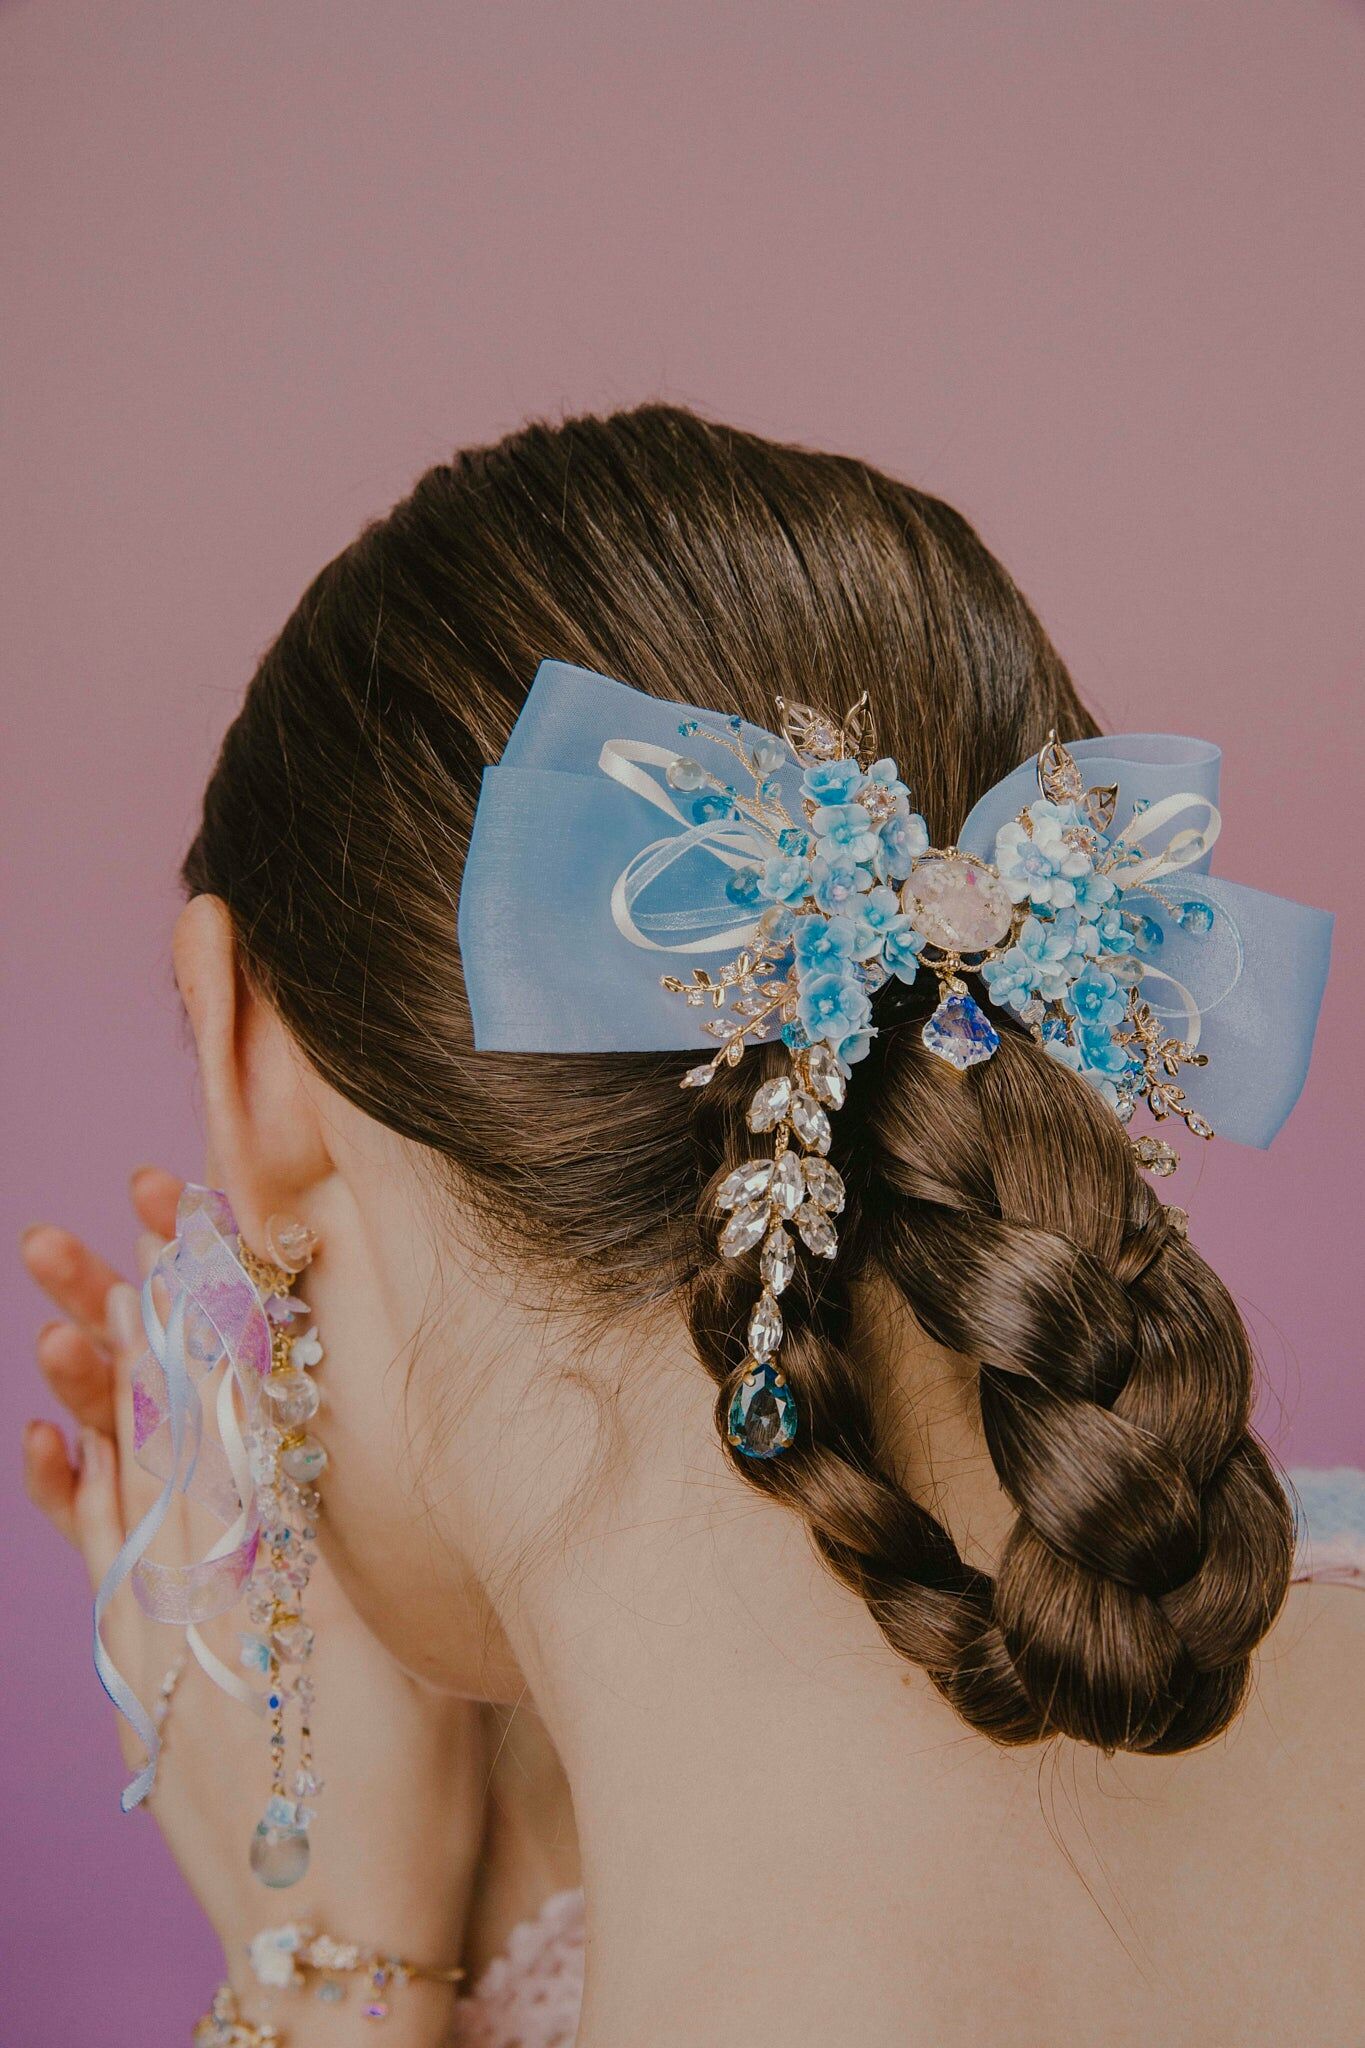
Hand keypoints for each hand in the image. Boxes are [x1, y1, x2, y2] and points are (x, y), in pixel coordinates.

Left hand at [22, 1170, 482, 2044]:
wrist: (329, 1936)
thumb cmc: (394, 1793)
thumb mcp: (389, 1635)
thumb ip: (333, 1517)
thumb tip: (295, 1396)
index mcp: (266, 1547)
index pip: (229, 1384)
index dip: (209, 1287)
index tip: (192, 1203)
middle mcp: (195, 1569)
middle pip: (163, 1406)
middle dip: (143, 1300)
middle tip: (119, 1211)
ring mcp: (158, 1620)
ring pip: (119, 1464)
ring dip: (94, 1376)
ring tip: (60, 1301)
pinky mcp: (140, 1671)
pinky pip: (88, 1559)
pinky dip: (65, 1490)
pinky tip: (44, 1443)